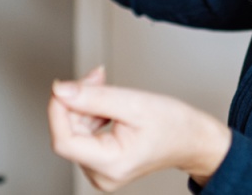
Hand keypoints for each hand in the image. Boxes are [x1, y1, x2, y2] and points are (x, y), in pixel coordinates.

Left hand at [48, 67, 232, 191]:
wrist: (193, 139)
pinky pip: (83, 135)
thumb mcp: (134, 103)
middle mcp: (102, 174)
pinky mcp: (101, 163)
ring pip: (74, 131)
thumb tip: (61, 91)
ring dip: (84, 105)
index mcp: (111, 164)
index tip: (65, 86)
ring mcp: (100, 171)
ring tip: (106, 88)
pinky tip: (106, 105)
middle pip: (68, 133)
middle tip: (96, 77)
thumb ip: (94, 97)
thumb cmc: (174, 125)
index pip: (63, 141)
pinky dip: (90, 114)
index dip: (58, 110)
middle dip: (76, 101)